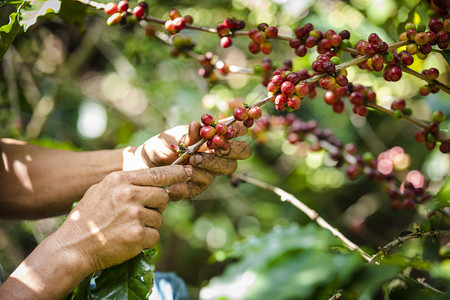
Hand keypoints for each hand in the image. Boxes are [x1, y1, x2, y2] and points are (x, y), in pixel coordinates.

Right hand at [53, 165, 192, 271]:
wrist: (72, 247)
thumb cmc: (87, 219)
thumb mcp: (101, 190)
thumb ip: (125, 183)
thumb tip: (151, 180)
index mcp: (120, 180)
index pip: (157, 174)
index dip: (176, 173)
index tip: (189, 171)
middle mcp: (129, 194)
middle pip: (162, 196)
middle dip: (157, 206)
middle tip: (140, 214)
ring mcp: (134, 215)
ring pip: (159, 218)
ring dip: (149, 225)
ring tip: (127, 229)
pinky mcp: (137, 235)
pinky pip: (155, 236)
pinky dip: (146, 241)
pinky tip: (128, 240)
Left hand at [124, 120, 251, 200]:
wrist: (143, 165)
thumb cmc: (161, 145)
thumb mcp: (173, 136)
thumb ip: (187, 134)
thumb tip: (197, 125)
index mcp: (215, 137)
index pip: (239, 130)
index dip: (242, 127)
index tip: (232, 127)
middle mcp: (217, 153)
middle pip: (243, 152)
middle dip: (230, 149)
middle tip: (213, 148)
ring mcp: (211, 170)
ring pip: (226, 168)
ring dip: (209, 162)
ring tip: (190, 159)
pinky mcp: (199, 186)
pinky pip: (204, 183)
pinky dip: (191, 180)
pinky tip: (176, 181)